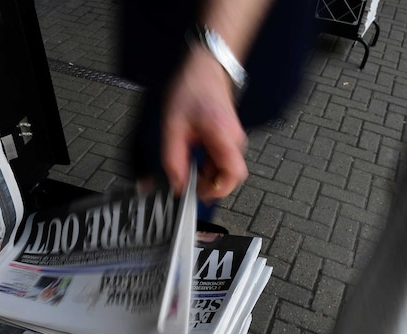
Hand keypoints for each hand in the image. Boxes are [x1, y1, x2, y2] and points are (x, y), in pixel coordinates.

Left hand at [162, 48, 248, 203]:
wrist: (204, 67)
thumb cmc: (192, 89)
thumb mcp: (173, 126)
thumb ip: (174, 159)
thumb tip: (177, 185)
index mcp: (224, 137)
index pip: (234, 175)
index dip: (217, 190)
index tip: (198, 194)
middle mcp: (234, 140)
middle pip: (229, 177)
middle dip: (208, 185)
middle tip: (187, 183)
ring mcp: (233, 140)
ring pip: (223, 171)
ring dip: (205, 176)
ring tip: (185, 165)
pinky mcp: (227, 139)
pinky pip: (220, 161)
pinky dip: (206, 166)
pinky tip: (190, 157)